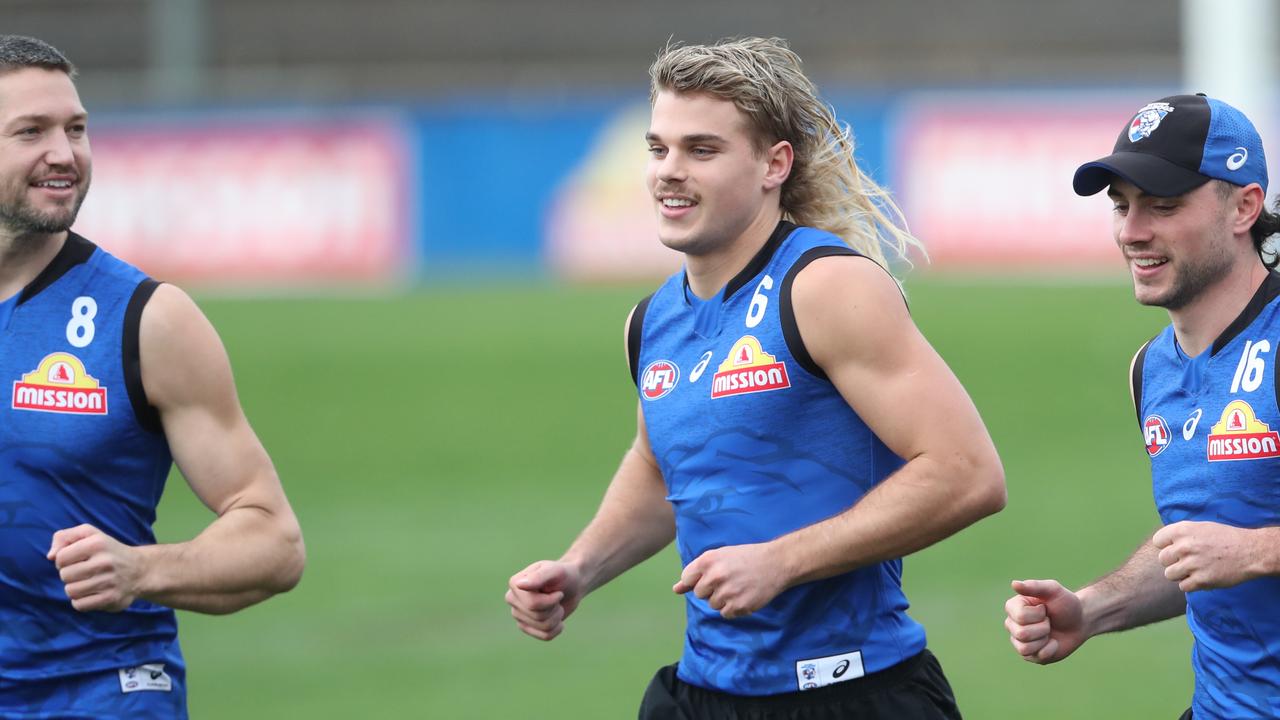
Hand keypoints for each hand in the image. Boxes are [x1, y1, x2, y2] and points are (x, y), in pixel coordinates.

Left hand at [47, 524, 144, 611]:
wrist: (140, 570)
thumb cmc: (108, 551)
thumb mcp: (89, 534)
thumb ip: (64, 537)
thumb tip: (50, 556)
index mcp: (98, 543)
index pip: (60, 558)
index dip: (64, 560)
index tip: (77, 560)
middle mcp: (105, 561)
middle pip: (65, 575)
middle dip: (70, 575)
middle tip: (84, 572)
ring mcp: (109, 581)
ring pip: (71, 591)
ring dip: (75, 588)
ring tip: (88, 582)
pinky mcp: (111, 599)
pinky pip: (79, 605)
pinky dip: (81, 601)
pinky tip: (92, 593)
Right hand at [506, 561, 584, 640]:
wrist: (572, 585)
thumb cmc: (563, 575)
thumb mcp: (555, 571)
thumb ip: (538, 577)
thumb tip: (519, 585)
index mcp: (515, 583)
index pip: (533, 604)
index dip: (551, 600)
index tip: (558, 591)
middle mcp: (512, 599)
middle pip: (538, 616)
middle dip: (555, 608)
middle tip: (558, 596)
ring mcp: (518, 614)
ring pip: (543, 627)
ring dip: (557, 617)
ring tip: (557, 605)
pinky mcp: (526, 626)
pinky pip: (545, 636)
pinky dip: (557, 628)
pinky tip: (558, 619)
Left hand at [673, 542, 787, 618]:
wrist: (776, 563)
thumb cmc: (746, 557)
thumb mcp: (720, 556)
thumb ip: (696, 572)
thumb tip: (675, 590)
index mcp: (708, 560)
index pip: (687, 579)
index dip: (697, 580)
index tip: (710, 577)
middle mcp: (715, 576)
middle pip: (699, 594)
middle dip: (710, 590)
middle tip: (728, 580)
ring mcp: (727, 593)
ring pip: (712, 605)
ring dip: (723, 599)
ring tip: (738, 587)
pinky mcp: (738, 606)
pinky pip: (725, 614)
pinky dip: (733, 608)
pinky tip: (744, 595)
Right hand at [1004, 579, 1087, 663]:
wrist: (1080, 621)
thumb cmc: (1066, 603)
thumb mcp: (1053, 590)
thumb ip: (1034, 586)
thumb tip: (1014, 583)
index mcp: (1013, 607)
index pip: (1020, 617)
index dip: (1038, 614)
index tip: (1045, 608)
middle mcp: (1012, 624)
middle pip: (1022, 634)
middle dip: (1043, 628)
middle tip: (1049, 621)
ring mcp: (1019, 640)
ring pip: (1025, 648)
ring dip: (1044, 640)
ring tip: (1049, 632)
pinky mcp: (1030, 655)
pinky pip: (1035, 657)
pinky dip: (1049, 650)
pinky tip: (1053, 643)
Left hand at [1153, 521, 1266, 591]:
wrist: (1251, 552)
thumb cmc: (1226, 538)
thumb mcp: (1201, 527)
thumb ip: (1181, 534)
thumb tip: (1164, 543)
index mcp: (1183, 530)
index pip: (1158, 541)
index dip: (1166, 546)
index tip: (1177, 548)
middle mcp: (1184, 546)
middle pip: (1162, 559)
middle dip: (1173, 561)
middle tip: (1188, 561)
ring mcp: (1192, 564)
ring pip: (1169, 574)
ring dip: (1180, 574)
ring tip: (1194, 570)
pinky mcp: (1201, 580)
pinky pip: (1183, 586)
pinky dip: (1190, 584)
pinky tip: (1201, 578)